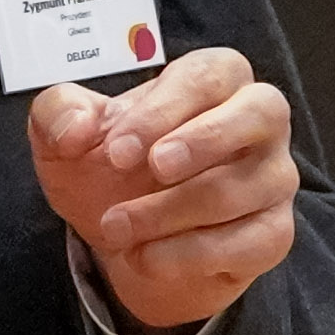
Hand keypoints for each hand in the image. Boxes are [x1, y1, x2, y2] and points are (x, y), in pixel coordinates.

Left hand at [31, 47, 295, 334]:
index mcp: (215, 78)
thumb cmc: (110, 169)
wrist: (127, 241)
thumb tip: (77, 129)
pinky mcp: (273, 232)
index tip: (117, 150)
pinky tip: (144, 258)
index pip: (208, 75)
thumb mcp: (66, 136)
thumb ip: (59, 114)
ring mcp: (274, 177)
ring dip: (171, 212)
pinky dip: (189, 255)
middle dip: (204, 140)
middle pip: (263, 111)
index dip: (164, 110)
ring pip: (244, 187)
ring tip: (115, 227)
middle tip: (152, 168)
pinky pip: (251, 242)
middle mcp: (259, 120)